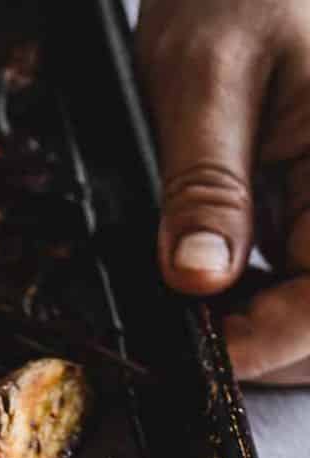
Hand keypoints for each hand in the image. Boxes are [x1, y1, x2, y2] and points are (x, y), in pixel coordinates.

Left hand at [136, 0, 309, 384]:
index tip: (199, 355)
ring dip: (262, 318)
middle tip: (183, 337)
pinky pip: (306, 268)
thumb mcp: (206, 79)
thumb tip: (196, 279)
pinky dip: (260, 289)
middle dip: (265, 338)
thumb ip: (206, 184)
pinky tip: (209, 277)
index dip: (272, 341)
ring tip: (192, 307)